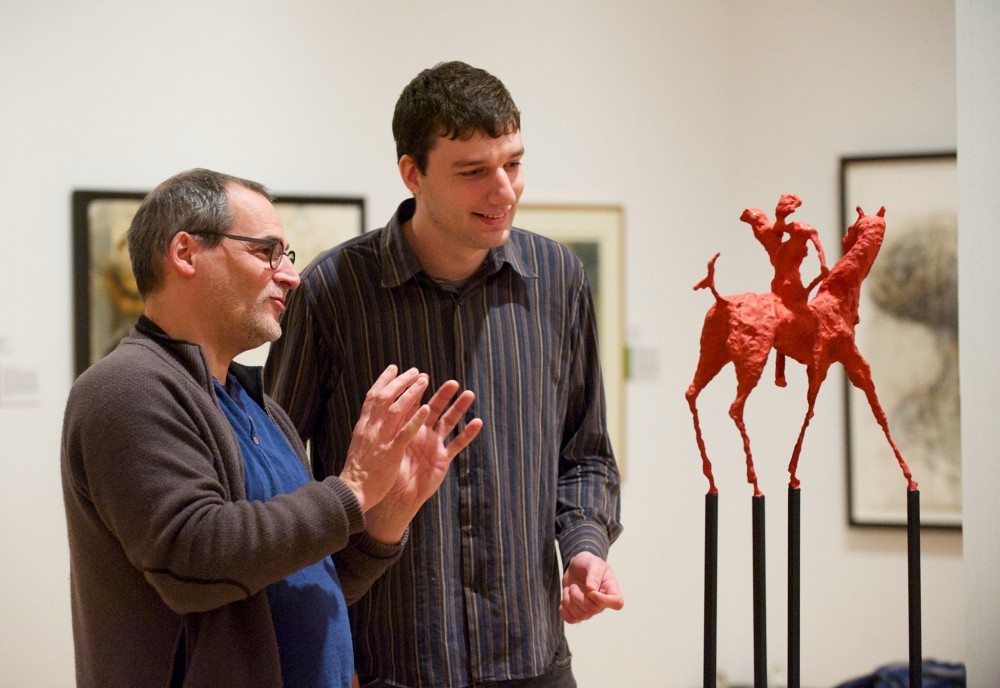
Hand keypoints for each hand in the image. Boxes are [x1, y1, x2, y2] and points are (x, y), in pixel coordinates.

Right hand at [338, 365, 430, 511]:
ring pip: (396, 410)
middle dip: (401, 382)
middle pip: (385, 397)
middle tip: (416, 371)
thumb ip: (368, 430)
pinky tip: (426, 409)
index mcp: (363, 426)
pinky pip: (405, 433)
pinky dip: (415, 420)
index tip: (394, 368)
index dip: (384, 380)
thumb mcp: (359, 444)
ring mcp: (381, 440)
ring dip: (411, 393)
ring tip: (425, 381)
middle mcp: (371, 428)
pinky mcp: (391, 453)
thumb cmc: (357, 472)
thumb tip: (372, 417)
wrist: (351, 492)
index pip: (373, 396)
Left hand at [364, 380, 482, 542]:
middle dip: (443, 395)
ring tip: (469, 394)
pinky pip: (457, 444)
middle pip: (434, 409)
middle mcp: (422, 433)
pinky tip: (478, 422)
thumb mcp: (386, 443)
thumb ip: (391, 424)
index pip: (413, 404)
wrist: (393, 497)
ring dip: (459, 409)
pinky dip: (467, 433)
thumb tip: (387, 401)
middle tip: (452, 382)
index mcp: (406, 428)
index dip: (417, 390)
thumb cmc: (385, 471)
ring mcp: (434, 445)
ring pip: (449, 422)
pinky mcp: (442, 458)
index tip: (421, 374)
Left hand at [559, 552, 623, 623]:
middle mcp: (602, 603)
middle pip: (593, 610)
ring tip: (570, 589)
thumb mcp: (593, 563)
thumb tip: (591, 589)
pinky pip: (571, 620)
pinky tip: (566, 597)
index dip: (603, 600)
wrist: (576, 567)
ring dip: (569, 600)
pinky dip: (564, 609)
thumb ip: (594, 574)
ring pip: (580, 616)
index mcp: (611, 589)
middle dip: (578, 596)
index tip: (591, 590)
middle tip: (574, 585)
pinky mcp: (578, 614)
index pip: (617, 603)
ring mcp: (590, 611)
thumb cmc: (588, 563)